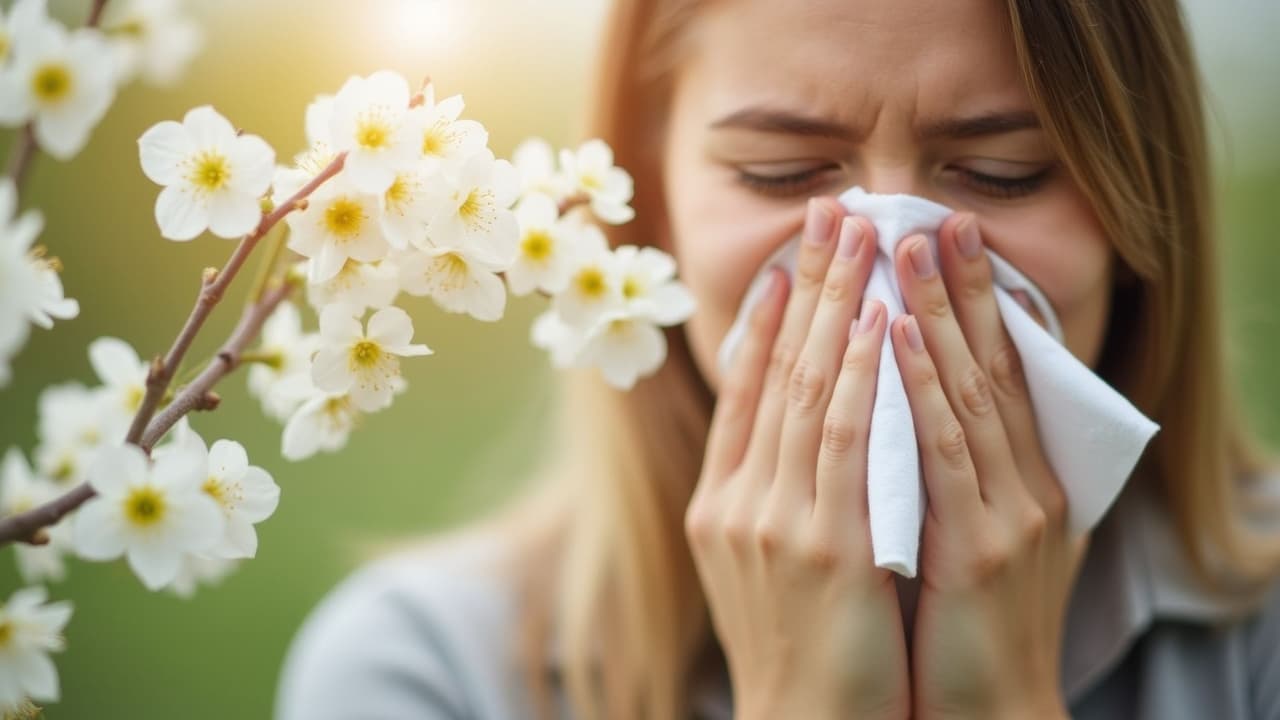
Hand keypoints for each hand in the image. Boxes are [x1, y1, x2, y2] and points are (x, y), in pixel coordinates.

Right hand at [686, 198, 908, 719]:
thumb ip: (776, 498)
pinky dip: (861, 373)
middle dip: (805, 285)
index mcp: (721, 507)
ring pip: (806, 389)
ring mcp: (772, 520)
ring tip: (859, 234)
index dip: (768, 323)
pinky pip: (843, 438)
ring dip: (836, 304)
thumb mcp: (769, 570)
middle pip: (771, 372)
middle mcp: (736, 503)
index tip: (793, 263)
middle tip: (830, 211)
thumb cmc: (802, 656)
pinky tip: (883, 319)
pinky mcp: (820, 544)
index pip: (744, 396)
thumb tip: (799, 438)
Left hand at [890, 214, 1086, 719]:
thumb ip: (950, 475)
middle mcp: (1025, 487)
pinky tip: (889, 333)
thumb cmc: (963, 628)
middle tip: (932, 214)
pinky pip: (943, 451)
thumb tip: (905, 408)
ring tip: (907, 244)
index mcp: (1023, 482)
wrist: (984, 714)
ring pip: (968, 392)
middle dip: (960, 286)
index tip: (945, 236)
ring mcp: (1007, 515)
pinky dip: (917, 386)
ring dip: (937, 312)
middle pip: (989, 365)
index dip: (974, 301)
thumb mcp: (967, 537)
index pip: (997, 372)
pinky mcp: (981, 550)